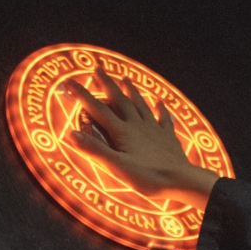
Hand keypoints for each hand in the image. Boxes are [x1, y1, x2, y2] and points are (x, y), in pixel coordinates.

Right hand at [67, 68, 217, 205]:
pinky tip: (160, 102)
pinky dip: (160, 109)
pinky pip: (163, 118)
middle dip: (107, 84)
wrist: (180, 180)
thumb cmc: (148, 177)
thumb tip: (71, 134)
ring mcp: (154, 129)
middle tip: (98, 69)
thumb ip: (94, 150)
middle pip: (120, 100)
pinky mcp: (167, 137)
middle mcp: (138, 125)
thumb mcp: (116, 166)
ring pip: (140, 104)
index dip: (82, 95)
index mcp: (123, 132)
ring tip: (125, 78)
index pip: (98, 110)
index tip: (69, 82)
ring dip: (131, 91)